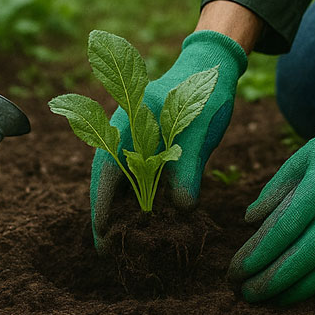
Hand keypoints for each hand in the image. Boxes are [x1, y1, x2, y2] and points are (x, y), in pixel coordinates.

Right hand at [90, 30, 246, 249]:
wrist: (212, 65)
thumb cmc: (206, 93)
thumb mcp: (200, 131)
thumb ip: (189, 169)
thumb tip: (183, 209)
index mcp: (129, 121)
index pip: (109, 169)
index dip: (103, 203)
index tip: (102, 234)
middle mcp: (123, 128)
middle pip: (106, 175)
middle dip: (104, 211)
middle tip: (105, 249)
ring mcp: (132, 133)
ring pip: (118, 174)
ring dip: (118, 205)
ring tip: (119, 240)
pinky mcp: (145, 139)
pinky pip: (133, 170)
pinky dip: (135, 193)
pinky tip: (141, 216)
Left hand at [228, 79, 314, 304]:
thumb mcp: (303, 156)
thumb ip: (275, 189)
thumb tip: (249, 221)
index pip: (281, 233)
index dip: (255, 257)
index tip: (235, 272)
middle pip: (302, 260)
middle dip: (270, 282)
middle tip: (247, 294)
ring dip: (297, 293)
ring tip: (274, 300)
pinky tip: (311, 296)